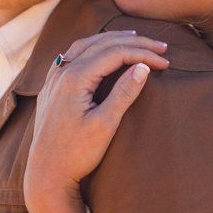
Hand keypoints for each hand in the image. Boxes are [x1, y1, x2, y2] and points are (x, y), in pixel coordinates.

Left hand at [25, 31, 168, 207]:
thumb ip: (124, 93)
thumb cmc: (77, 154)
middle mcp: (61, 73)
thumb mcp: (105, 125)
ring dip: (111, 40)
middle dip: (133, 42)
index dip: (143, 54)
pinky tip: (99, 51)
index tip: (166, 62)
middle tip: (160, 46)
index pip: (115, 53)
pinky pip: (71, 56)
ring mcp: (53, 80)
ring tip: (134, 39)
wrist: (46, 174)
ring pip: (84, 46)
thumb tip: (143, 67)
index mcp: (75, 78)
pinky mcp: (51, 89)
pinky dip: (91, 48)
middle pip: (101, 44)